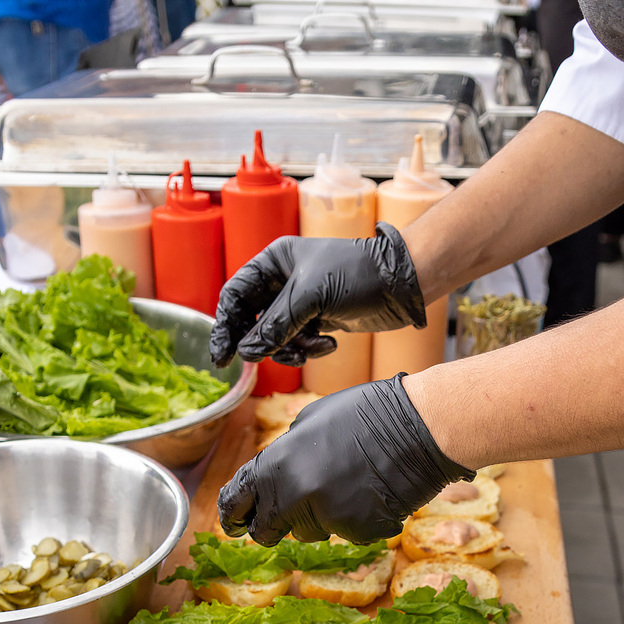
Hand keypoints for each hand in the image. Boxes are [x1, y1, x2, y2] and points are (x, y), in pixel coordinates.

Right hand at [209, 224, 425, 368]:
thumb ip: (275, 326)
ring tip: (310, 347)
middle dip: (262, 342)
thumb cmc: (357, 274)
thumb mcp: (310, 297)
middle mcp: (283, 280)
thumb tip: (247, 353)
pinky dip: (310, 348)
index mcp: (274, 262)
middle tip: (259, 361)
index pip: (235, 295)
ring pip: (276, 337)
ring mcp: (301, 301)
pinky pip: (299, 342)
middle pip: (253, 321)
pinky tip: (330, 342)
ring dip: (290, 349)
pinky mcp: (318, 319)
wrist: (401, 284)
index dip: (225, 325)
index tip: (222, 355)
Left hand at [218, 374, 472, 544]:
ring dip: (317, 518)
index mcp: (276, 465)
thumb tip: (273, 478)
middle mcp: (295, 497)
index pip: (238, 500)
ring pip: (309, 532)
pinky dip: (354, 519)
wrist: (418, 427)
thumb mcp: (309, 422)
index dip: (232, 514)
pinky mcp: (358, 533)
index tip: (232, 523)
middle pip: (268, 529)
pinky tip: (370, 493)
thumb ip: (284, 455)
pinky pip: (346, 533)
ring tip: (345, 484)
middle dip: (272, 524)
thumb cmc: (365, 413)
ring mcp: (328, 518)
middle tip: (282, 519)